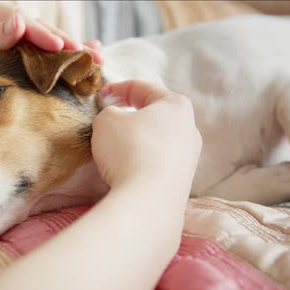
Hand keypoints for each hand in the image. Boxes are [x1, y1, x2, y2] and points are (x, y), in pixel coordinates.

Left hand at [0, 1, 102, 110]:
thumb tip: (20, 21)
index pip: (21, 21)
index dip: (43, 33)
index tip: (60, 47)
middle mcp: (3, 28)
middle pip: (39, 32)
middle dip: (65, 44)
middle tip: (88, 54)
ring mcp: (11, 48)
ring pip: (45, 47)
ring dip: (71, 54)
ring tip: (95, 60)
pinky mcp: (15, 67)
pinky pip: (41, 62)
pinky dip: (62, 65)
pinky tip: (84, 64)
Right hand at [91, 80, 201, 194]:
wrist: (149, 201)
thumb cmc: (129, 149)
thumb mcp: (107, 120)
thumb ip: (110, 113)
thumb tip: (117, 121)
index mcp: (176, 105)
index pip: (142, 89)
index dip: (116, 89)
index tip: (99, 97)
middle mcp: (190, 129)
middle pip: (155, 116)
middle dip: (131, 117)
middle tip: (110, 123)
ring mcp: (190, 158)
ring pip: (158, 142)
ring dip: (137, 142)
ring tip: (116, 150)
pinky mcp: (184, 182)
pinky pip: (158, 165)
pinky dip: (142, 163)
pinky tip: (127, 171)